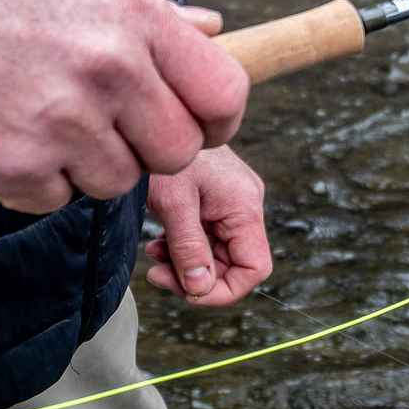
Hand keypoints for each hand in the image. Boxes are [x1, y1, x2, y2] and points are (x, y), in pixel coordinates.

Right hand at [0, 0, 247, 212]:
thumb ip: (149, 18)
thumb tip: (211, 32)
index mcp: (134, 20)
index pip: (223, 93)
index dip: (216, 119)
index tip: (198, 124)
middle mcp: (109, 72)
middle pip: (177, 152)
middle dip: (147, 147)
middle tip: (106, 126)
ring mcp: (63, 125)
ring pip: (117, 182)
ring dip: (87, 165)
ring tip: (42, 120)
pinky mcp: (15, 168)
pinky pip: (56, 199)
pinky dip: (34, 181)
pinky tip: (5, 137)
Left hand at [143, 147, 271, 306]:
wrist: (156, 116)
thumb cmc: (164, 156)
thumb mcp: (173, 204)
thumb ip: (189, 248)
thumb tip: (199, 289)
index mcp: (245, 207)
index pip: (254, 268)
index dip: (223, 290)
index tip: (187, 292)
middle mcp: (247, 205)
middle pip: (234, 264)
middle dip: (196, 277)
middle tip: (157, 274)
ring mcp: (233, 201)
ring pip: (219, 253)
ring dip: (187, 263)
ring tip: (154, 254)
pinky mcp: (217, 198)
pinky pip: (209, 236)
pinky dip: (185, 247)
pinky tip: (160, 241)